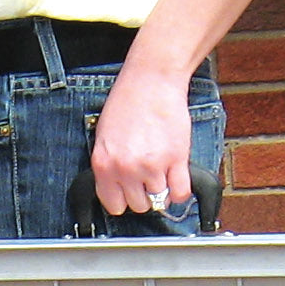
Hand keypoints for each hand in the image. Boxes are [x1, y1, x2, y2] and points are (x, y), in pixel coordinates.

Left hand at [90, 66, 191, 216]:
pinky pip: (180, 193)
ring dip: (163, 190)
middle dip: (144, 194)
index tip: (130, 191)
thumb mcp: (104, 137)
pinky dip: (180, 191)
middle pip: (139, 206)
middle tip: (147, 176)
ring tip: (162, 170)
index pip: (114, 205)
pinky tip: (176, 177)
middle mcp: (126, 168)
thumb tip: (118, 190)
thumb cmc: (128, 102)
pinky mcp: (176, 159)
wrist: (151, 79)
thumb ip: (109, 166)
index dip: (124, 199)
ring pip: (159, 201)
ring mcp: (152, 165)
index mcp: (104, 164)